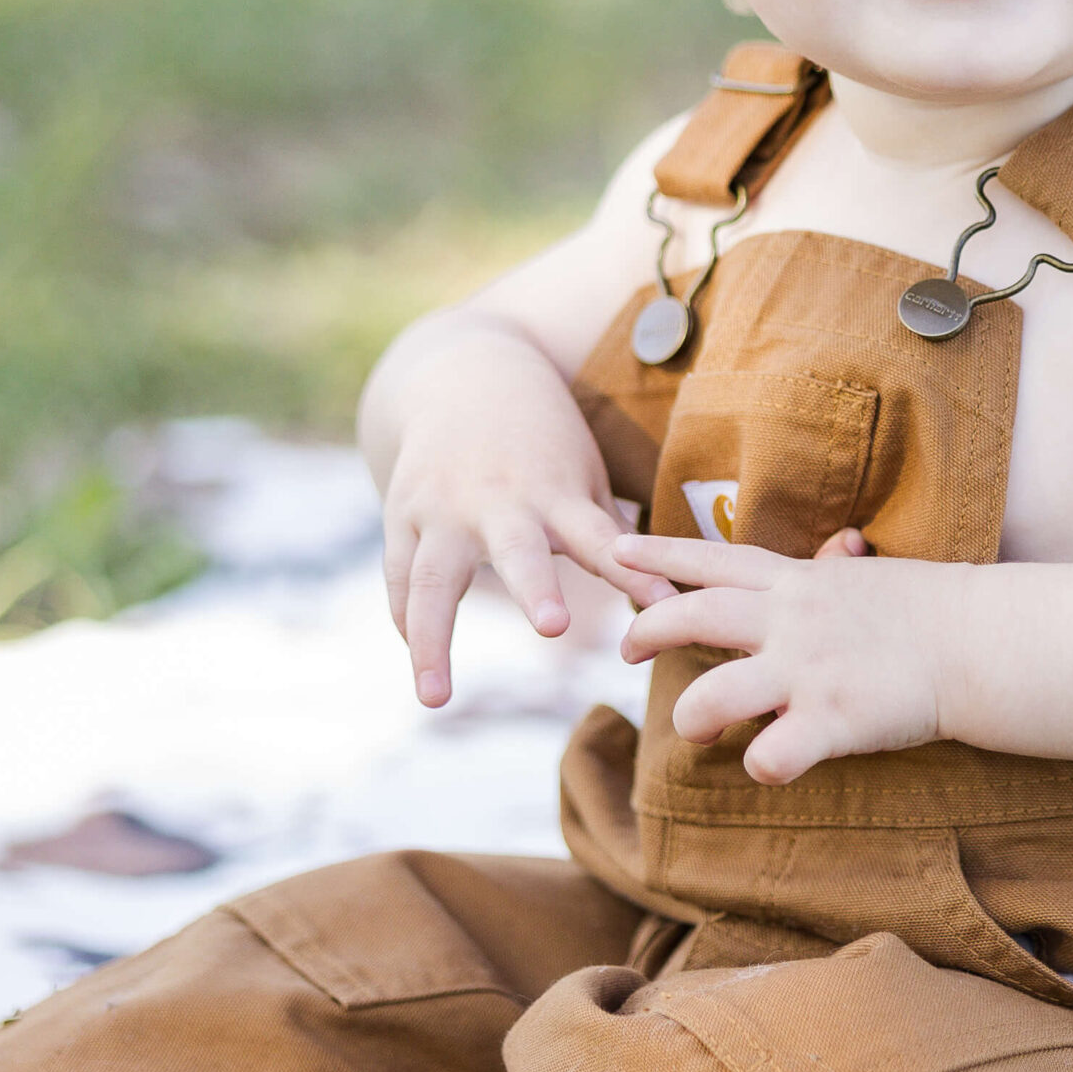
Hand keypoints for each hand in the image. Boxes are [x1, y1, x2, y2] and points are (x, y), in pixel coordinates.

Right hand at [375, 324, 665, 707]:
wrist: (463, 373)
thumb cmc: (542, 440)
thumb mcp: (583, 474)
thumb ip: (609, 537)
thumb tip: (672, 596)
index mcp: (555, 491)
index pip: (601, 537)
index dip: (634, 572)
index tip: (666, 607)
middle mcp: (498, 499)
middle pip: (516, 549)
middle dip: (536, 587)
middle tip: (555, 626)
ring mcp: (442, 507)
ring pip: (433, 578)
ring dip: (433, 640)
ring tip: (436, 698)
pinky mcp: (401, 512)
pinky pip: (400, 576)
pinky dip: (407, 620)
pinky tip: (422, 666)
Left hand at [616, 532, 962, 782]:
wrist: (980, 640)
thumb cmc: (931, 612)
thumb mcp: (866, 579)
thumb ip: (829, 576)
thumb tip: (834, 551)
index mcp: (798, 584)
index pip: (714, 558)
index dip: (659, 554)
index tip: (615, 550)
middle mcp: (792, 620)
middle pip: (693, 615)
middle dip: (649, 631)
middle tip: (629, 651)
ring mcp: (807, 671)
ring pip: (712, 696)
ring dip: (692, 717)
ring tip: (699, 731)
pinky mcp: (832, 719)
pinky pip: (772, 755)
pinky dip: (761, 767)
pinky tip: (769, 768)